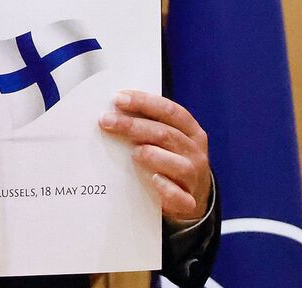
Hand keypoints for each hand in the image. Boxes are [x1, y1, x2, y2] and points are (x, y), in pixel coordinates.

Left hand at [99, 90, 211, 221]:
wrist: (192, 198)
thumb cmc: (172, 160)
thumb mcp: (168, 140)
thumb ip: (149, 125)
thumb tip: (114, 111)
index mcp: (191, 131)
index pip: (170, 111)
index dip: (144, 102)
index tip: (118, 98)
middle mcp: (194, 152)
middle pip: (166, 134)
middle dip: (134, 126)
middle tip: (107, 121)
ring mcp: (193, 178)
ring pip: (178, 164)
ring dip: (154, 155)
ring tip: (134, 153)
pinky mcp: (188, 202)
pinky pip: (180, 197)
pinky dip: (167, 189)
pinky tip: (154, 180)